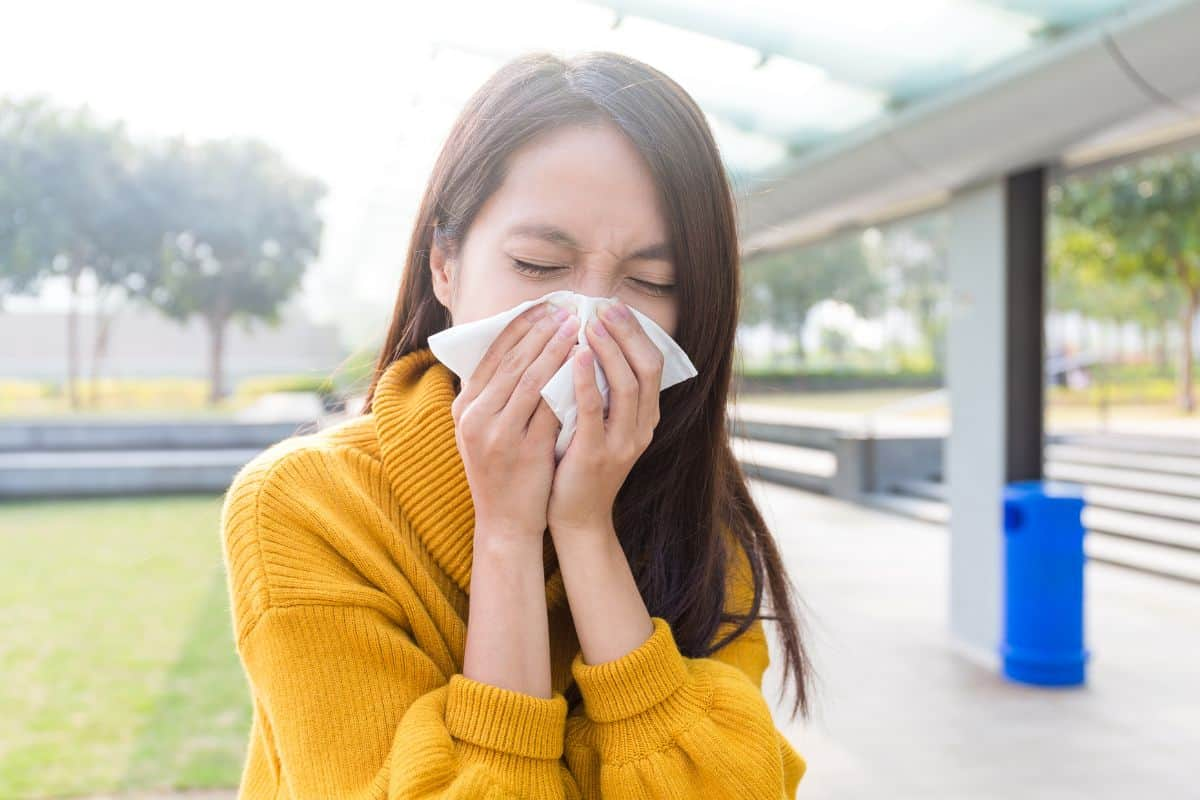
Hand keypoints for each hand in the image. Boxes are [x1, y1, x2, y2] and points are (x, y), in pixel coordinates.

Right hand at [450, 300, 579, 544]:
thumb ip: (493, 393)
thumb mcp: (481, 430)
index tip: (543, 307)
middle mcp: (476, 418)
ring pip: (531, 380)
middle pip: (512, 362)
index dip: (519, 327)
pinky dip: (567, 383)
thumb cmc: (499, 471)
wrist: (505, 522)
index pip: (492, 355)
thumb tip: (518, 347)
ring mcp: (499, 435)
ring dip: (556, 349)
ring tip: (577, 328)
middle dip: (541, 331)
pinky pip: (550, 408)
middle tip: (566, 309)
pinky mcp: (525, 451)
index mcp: (464, 407)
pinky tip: (584, 366)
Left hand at [547, 298, 663, 539]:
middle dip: (627, 333)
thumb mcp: (601, 425)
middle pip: (646, 368)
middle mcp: (641, 428)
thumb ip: (602, 393)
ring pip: (626, 384)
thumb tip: (589, 345)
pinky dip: (587, 378)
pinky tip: (575, 355)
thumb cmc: (580, 466)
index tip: (614, 308)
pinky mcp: (597, 454)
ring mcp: (622, 442)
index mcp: (645, 418)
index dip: (636, 333)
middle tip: (604, 307)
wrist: (576, 518)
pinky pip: (595, 409)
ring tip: (589, 323)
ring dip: (609, 349)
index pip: (651, 365)